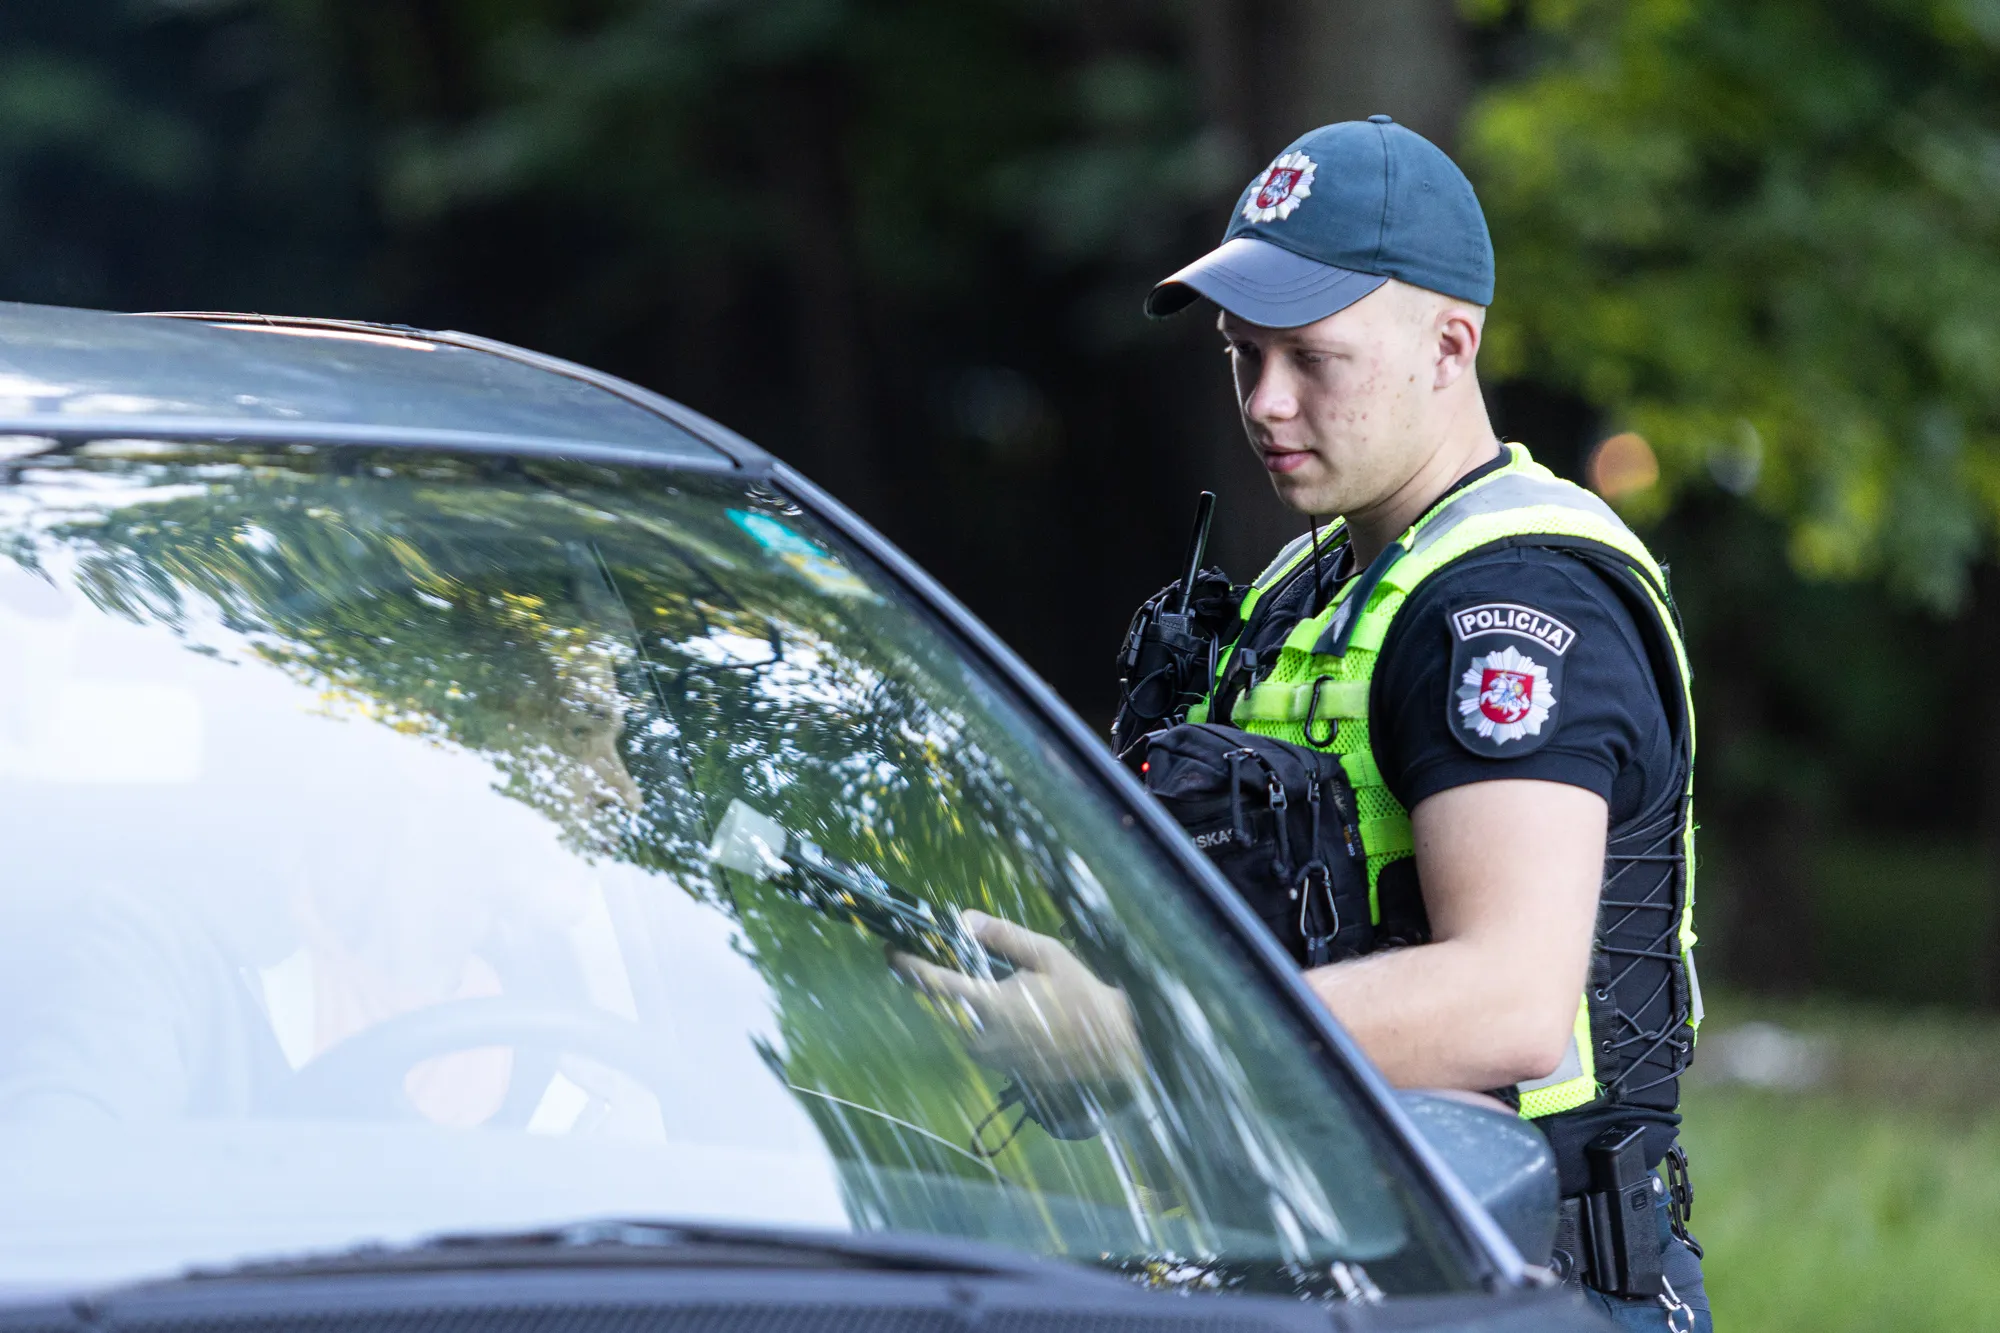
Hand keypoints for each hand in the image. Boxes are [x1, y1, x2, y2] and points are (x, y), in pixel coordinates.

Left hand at [892, 911, 1140, 1090]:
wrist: (1111, 1047)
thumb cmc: (1081, 996)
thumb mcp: (1046, 954)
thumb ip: (1001, 936)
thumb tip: (963, 921)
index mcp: (989, 1005)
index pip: (934, 983)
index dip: (907, 965)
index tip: (889, 950)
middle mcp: (980, 1035)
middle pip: (941, 1002)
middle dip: (934, 977)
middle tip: (936, 953)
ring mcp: (988, 1055)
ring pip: (957, 1018)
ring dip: (958, 997)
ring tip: (978, 974)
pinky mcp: (997, 1066)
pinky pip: (974, 1033)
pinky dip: (975, 1014)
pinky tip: (998, 1000)